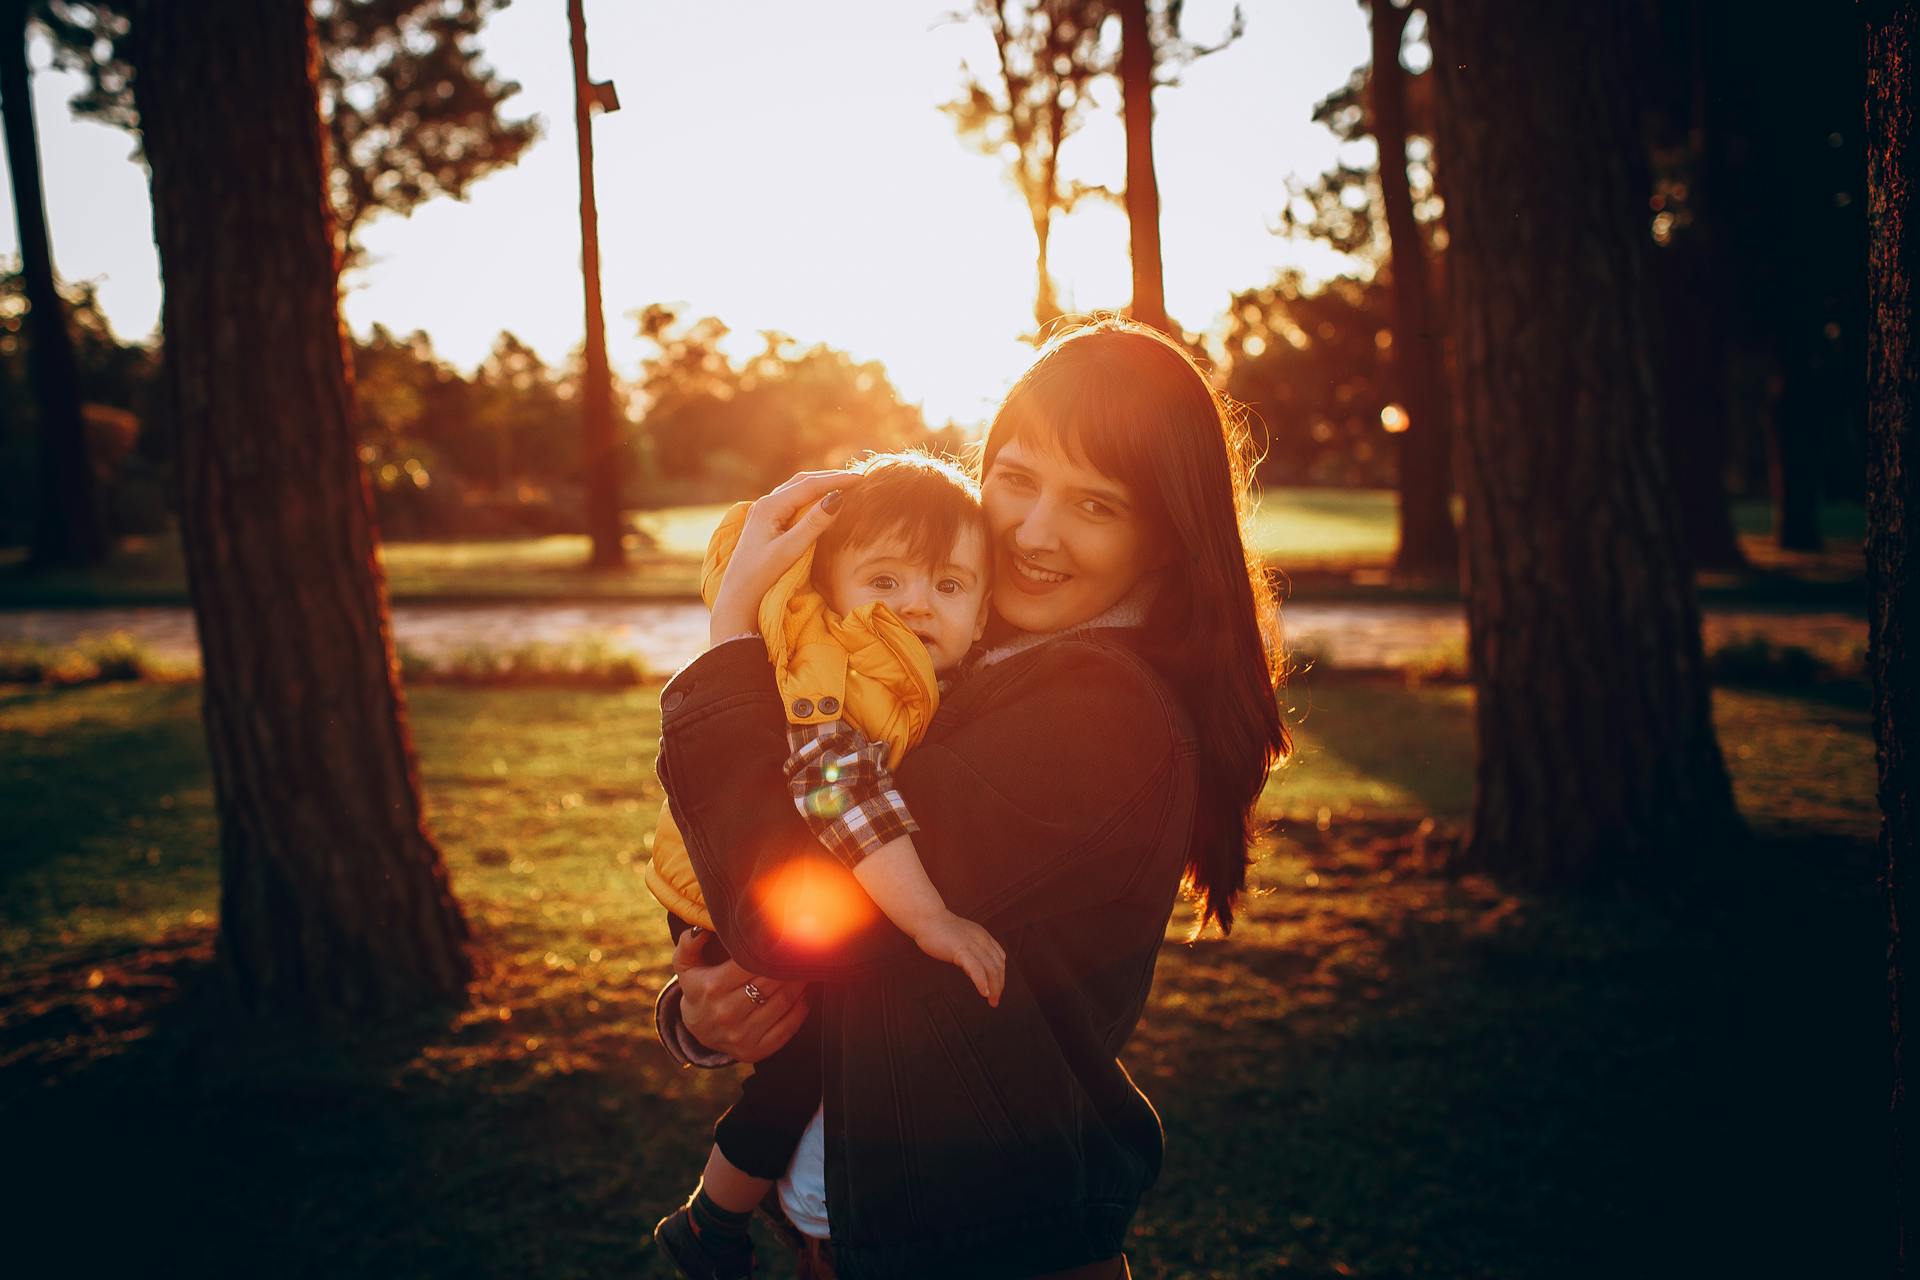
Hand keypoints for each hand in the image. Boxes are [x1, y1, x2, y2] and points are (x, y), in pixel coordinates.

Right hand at [672, 927, 811, 1061]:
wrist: (697, 1030)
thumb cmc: (699, 988)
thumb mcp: (686, 966)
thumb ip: (689, 944)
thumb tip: (701, 931)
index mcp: (712, 987)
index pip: (750, 964)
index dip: (770, 952)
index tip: (784, 940)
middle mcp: (726, 1013)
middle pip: (770, 983)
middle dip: (788, 966)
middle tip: (802, 951)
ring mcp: (740, 1035)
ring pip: (782, 1003)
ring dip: (800, 984)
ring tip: (806, 968)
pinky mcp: (754, 1051)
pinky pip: (787, 1028)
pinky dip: (802, 1009)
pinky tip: (806, 994)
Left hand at [708, 470, 854, 646]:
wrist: (737, 596)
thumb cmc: (762, 576)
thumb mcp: (790, 550)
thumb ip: (813, 524)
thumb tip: (837, 498)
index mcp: (769, 506)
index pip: (809, 485)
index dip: (837, 480)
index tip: (862, 478)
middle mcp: (765, 503)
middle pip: (802, 481)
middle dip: (830, 478)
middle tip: (858, 478)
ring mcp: (763, 511)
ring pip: (796, 488)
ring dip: (820, 484)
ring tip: (844, 485)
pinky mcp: (765, 521)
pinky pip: (791, 499)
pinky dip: (810, 495)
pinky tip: (821, 500)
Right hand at [913, 913, 1006, 1007]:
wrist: (927, 918)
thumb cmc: (939, 930)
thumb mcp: (961, 939)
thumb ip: (969, 952)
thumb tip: (972, 970)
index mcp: (983, 937)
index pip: (999, 958)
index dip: (1000, 975)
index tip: (996, 988)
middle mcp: (982, 940)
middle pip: (998, 966)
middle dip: (999, 985)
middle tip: (995, 1001)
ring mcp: (972, 945)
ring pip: (991, 969)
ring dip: (994, 987)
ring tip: (992, 1000)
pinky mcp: (961, 950)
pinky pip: (976, 969)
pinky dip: (982, 982)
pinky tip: (983, 992)